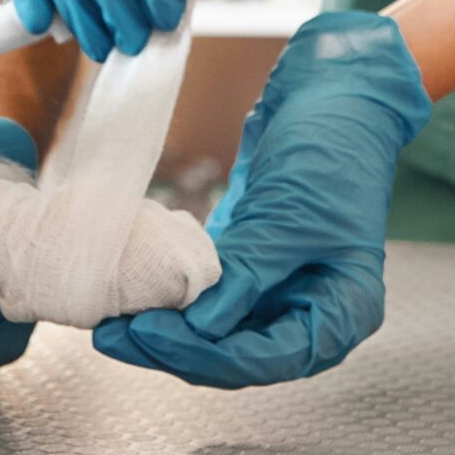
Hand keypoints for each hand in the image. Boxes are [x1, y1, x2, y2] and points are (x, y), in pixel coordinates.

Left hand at [93, 12, 429, 387]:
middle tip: (112, 336)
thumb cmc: (331, 151)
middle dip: (175, 348)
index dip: (205, 355)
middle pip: (237, 354)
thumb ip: (249, 275)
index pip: (270, 358)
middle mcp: (312, 314)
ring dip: (167, 331)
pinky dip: (175, 301)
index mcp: (343, 313)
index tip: (149, 335)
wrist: (334, 96)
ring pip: (217, 333)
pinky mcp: (252, 270)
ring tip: (111, 322)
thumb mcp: (291, 217)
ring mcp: (280, 293)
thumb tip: (199, 328)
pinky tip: (134, 296)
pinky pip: (209, 299)